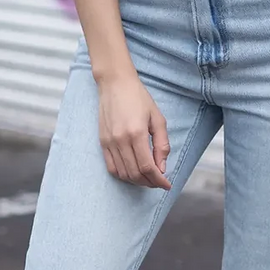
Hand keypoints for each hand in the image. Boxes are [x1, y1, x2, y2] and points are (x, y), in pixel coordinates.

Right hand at [96, 72, 170, 188]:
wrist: (114, 83)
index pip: (147, 167)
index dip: (158, 180)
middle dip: (149, 182)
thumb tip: (162, 168)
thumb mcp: (157, 118)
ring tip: (148, 179)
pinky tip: (133, 173)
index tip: (167, 185)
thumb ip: (162, 144)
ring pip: (123, 173)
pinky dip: (123, 175)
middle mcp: (120, 140)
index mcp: (136, 133)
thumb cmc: (139, 98)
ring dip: (137, 181)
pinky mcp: (102, 142)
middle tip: (159, 182)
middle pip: (135, 173)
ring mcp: (109, 142)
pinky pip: (111, 167)